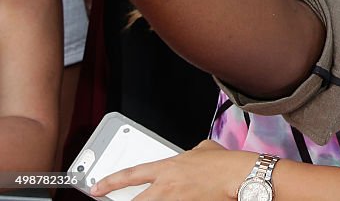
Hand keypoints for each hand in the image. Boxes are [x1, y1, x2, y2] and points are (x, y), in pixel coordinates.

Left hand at [90, 140, 252, 200]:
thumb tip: (193, 154)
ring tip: (145, 200)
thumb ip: (191, 153)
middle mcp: (167, 186)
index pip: (130, 175)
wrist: (238, 175)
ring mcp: (175, 200)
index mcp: (168, 166)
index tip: (97, 188)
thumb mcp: (203, 148)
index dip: (109, 182)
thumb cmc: (224, 162)